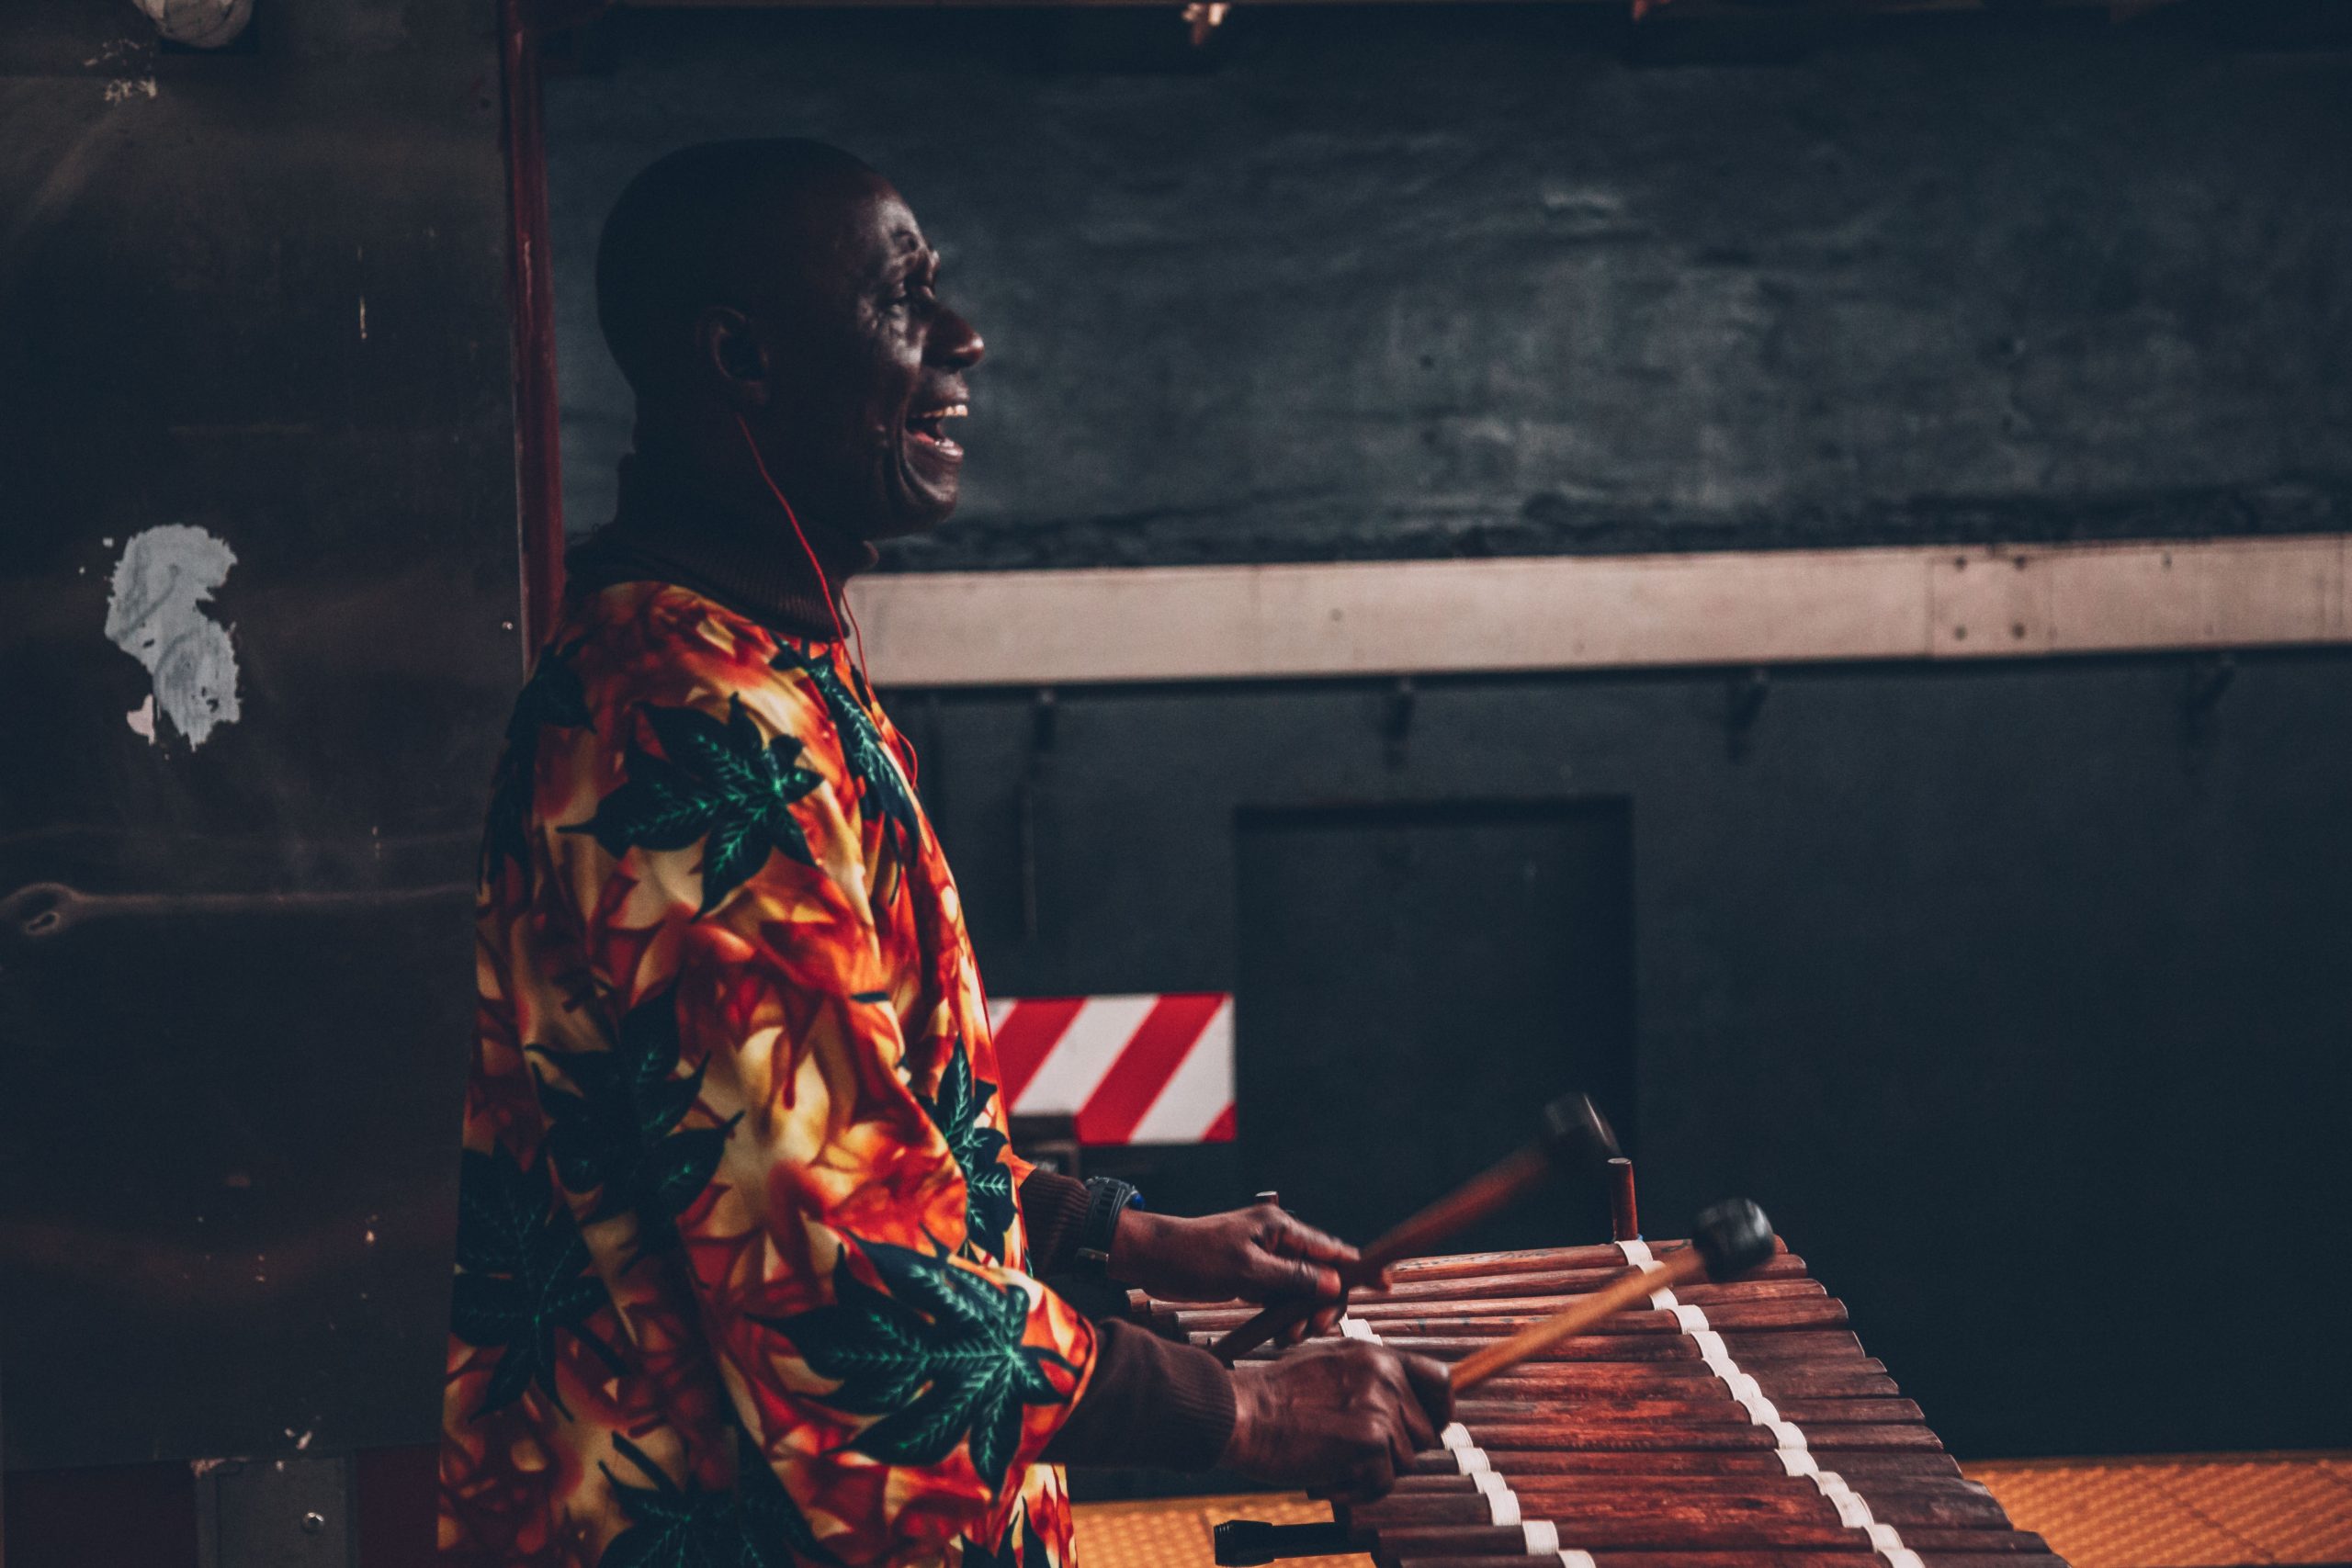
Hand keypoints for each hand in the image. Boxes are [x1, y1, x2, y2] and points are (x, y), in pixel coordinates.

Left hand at [1109, 1204, 1362, 1342]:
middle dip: (1324, 1304)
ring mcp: (1266, 1261)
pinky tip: (1282, 1335)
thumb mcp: (1246, 1270)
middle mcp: (1279, 1242)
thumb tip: (1334, 1284)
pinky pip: (1282, 1298)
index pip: (1332, 1249)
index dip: (1360, 1267)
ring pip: (1302, 1291)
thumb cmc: (1195, 1256)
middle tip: (1312, 1328)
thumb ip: (1292, 1278)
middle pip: (1322, 1274)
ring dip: (1303, 1315)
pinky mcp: (1252, 1278)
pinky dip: (1286, 1316)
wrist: (1152, 1259)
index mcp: (1281, 1229)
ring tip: (1290, 1336)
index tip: (1386, 1283)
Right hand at [1220, 1340, 1452, 1500]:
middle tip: (1357, 1456)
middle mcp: (1386, 1376)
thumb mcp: (1331, 1366)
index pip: (1440, 1380)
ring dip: (1374, 1473)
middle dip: (1397, 1452)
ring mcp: (1380, 1407)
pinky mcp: (1370, 1441)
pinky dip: (1359, 1491)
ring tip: (1334, 1463)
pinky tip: (1329, 1479)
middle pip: (1426, 1433)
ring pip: (1406, 1462)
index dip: (1442, 1410)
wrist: (1244, 1412)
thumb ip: (1369, 1381)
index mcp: (1378, 1356)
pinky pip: (1384, 1483)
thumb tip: (1404, 1412)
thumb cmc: (1276, 1396)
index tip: (1432, 1428)